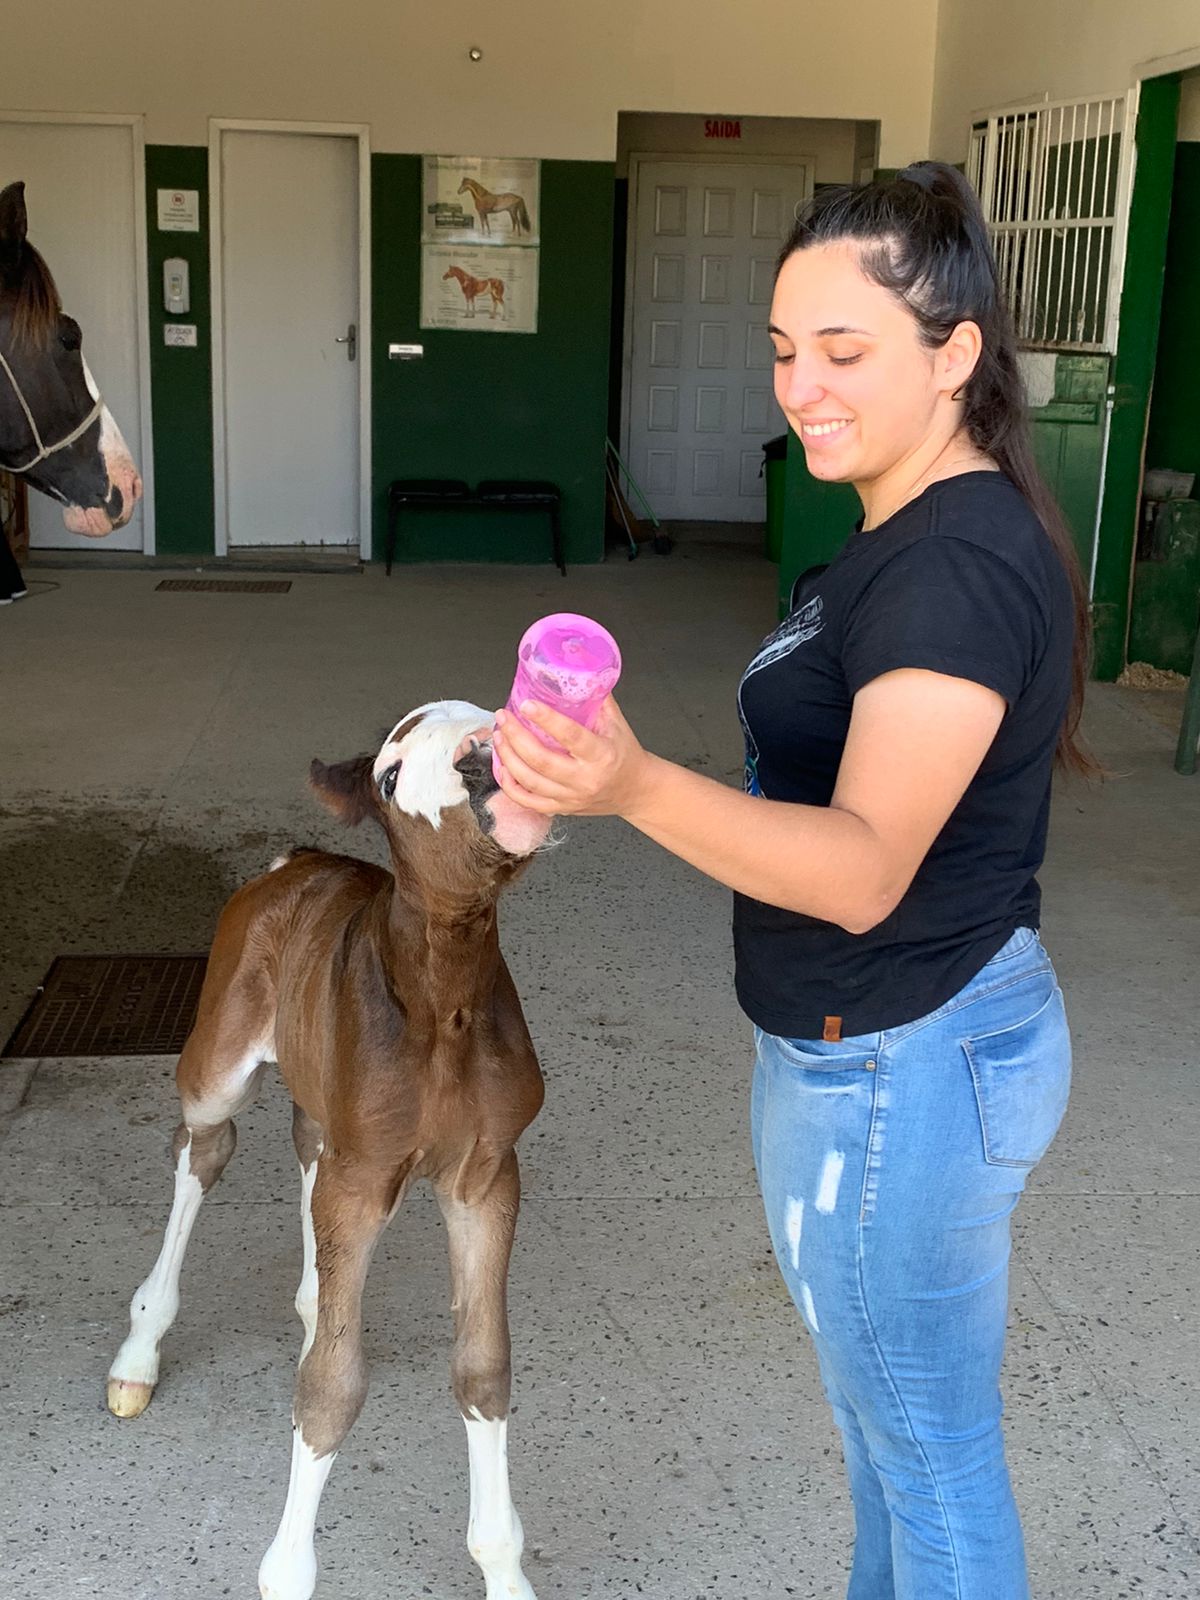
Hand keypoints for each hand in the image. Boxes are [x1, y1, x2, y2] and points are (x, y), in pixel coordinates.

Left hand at [491, 695, 653, 817]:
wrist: (636, 791)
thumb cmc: (625, 754)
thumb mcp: (617, 723)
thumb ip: (596, 698)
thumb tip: (577, 668)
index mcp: (602, 755)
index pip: (570, 736)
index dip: (546, 719)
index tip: (526, 705)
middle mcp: (585, 779)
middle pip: (541, 761)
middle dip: (516, 737)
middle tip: (503, 717)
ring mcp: (572, 797)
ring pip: (530, 781)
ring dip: (508, 758)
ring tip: (499, 736)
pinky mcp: (562, 808)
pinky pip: (528, 802)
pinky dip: (509, 785)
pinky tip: (502, 767)